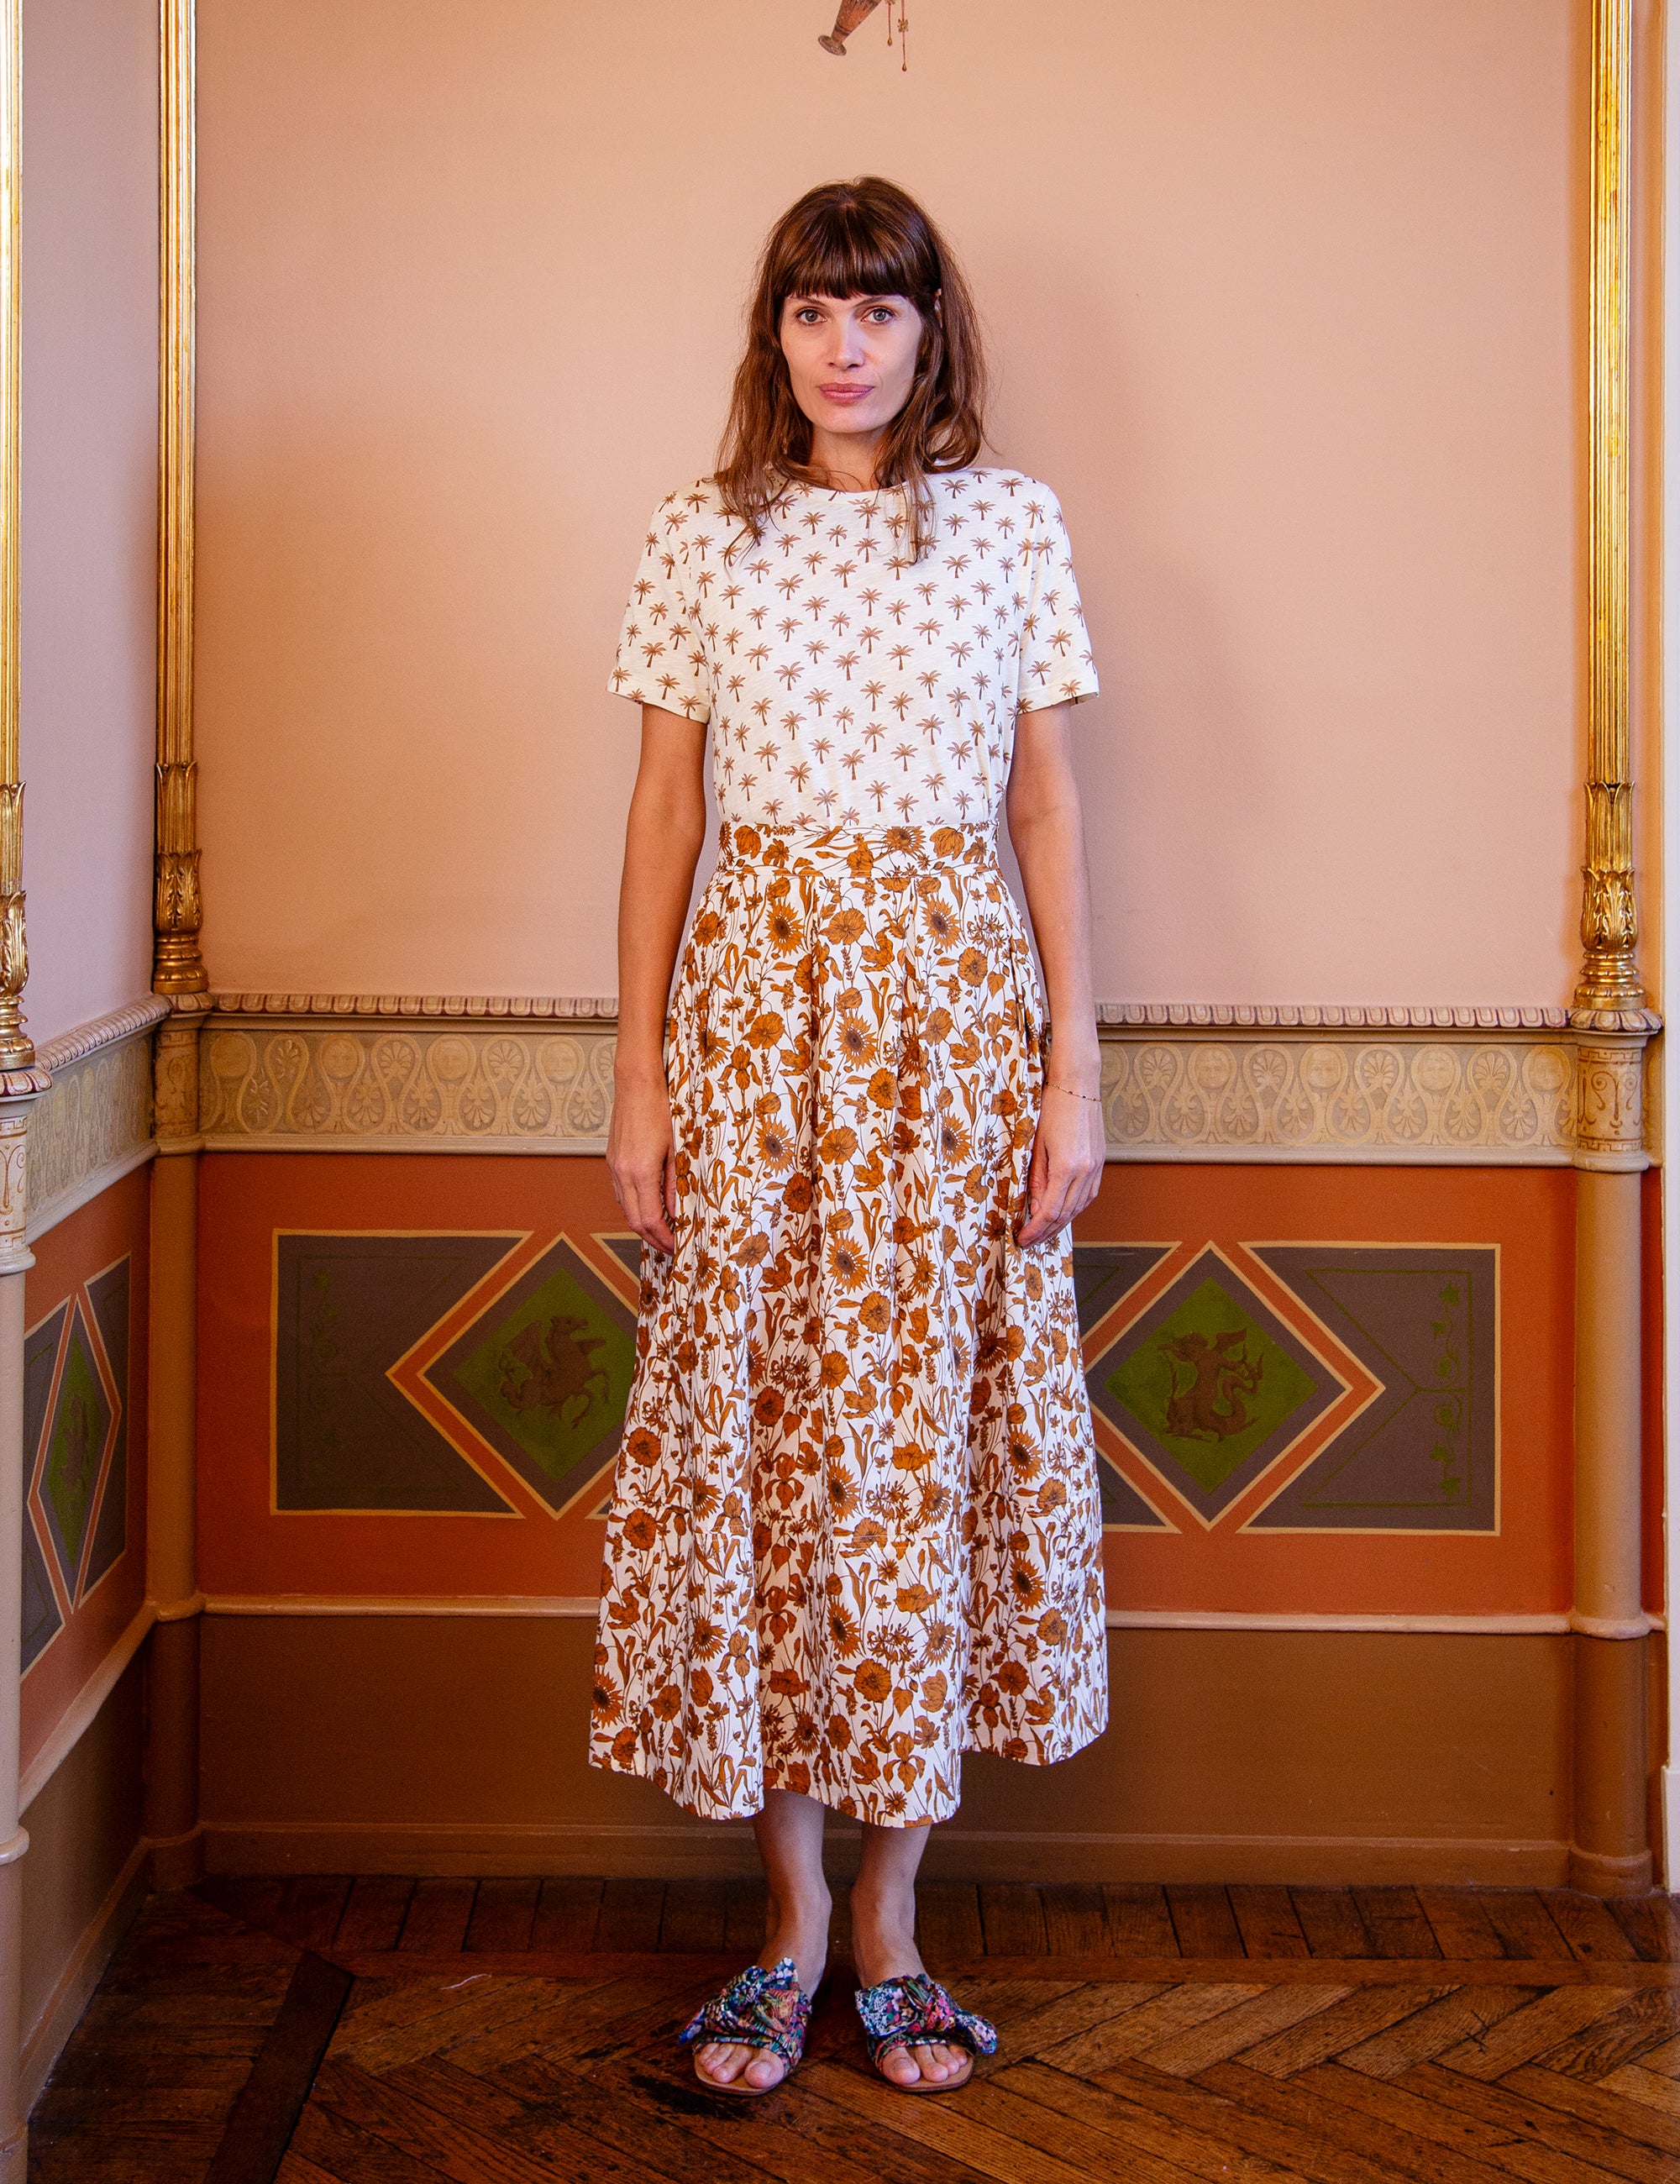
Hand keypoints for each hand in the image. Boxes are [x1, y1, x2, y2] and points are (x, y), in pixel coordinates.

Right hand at [608, 1070, 677, 1252]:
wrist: (636, 1084)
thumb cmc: (661, 1110)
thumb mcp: (676, 1149)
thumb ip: (674, 1184)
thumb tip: (677, 1213)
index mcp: (640, 1171)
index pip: (650, 1219)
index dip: (664, 1238)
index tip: (677, 1246)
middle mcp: (622, 1173)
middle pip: (634, 1220)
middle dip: (653, 1238)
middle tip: (670, 1246)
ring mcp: (614, 1167)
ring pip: (625, 1208)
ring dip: (642, 1224)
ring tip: (662, 1230)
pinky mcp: (612, 1160)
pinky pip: (620, 1193)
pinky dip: (634, 1206)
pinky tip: (648, 1206)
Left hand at [1016, 1076, 1103, 1248]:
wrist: (1078, 1085)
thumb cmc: (1051, 1108)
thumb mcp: (1035, 1144)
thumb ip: (1035, 1179)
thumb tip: (1034, 1207)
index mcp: (1067, 1167)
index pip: (1049, 1212)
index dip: (1035, 1230)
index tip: (1022, 1239)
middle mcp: (1085, 1172)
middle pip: (1065, 1215)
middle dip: (1045, 1232)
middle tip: (1029, 1242)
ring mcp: (1096, 1168)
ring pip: (1078, 1208)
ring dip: (1060, 1224)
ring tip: (1043, 1232)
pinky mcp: (1099, 1163)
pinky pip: (1088, 1196)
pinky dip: (1073, 1209)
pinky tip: (1062, 1213)